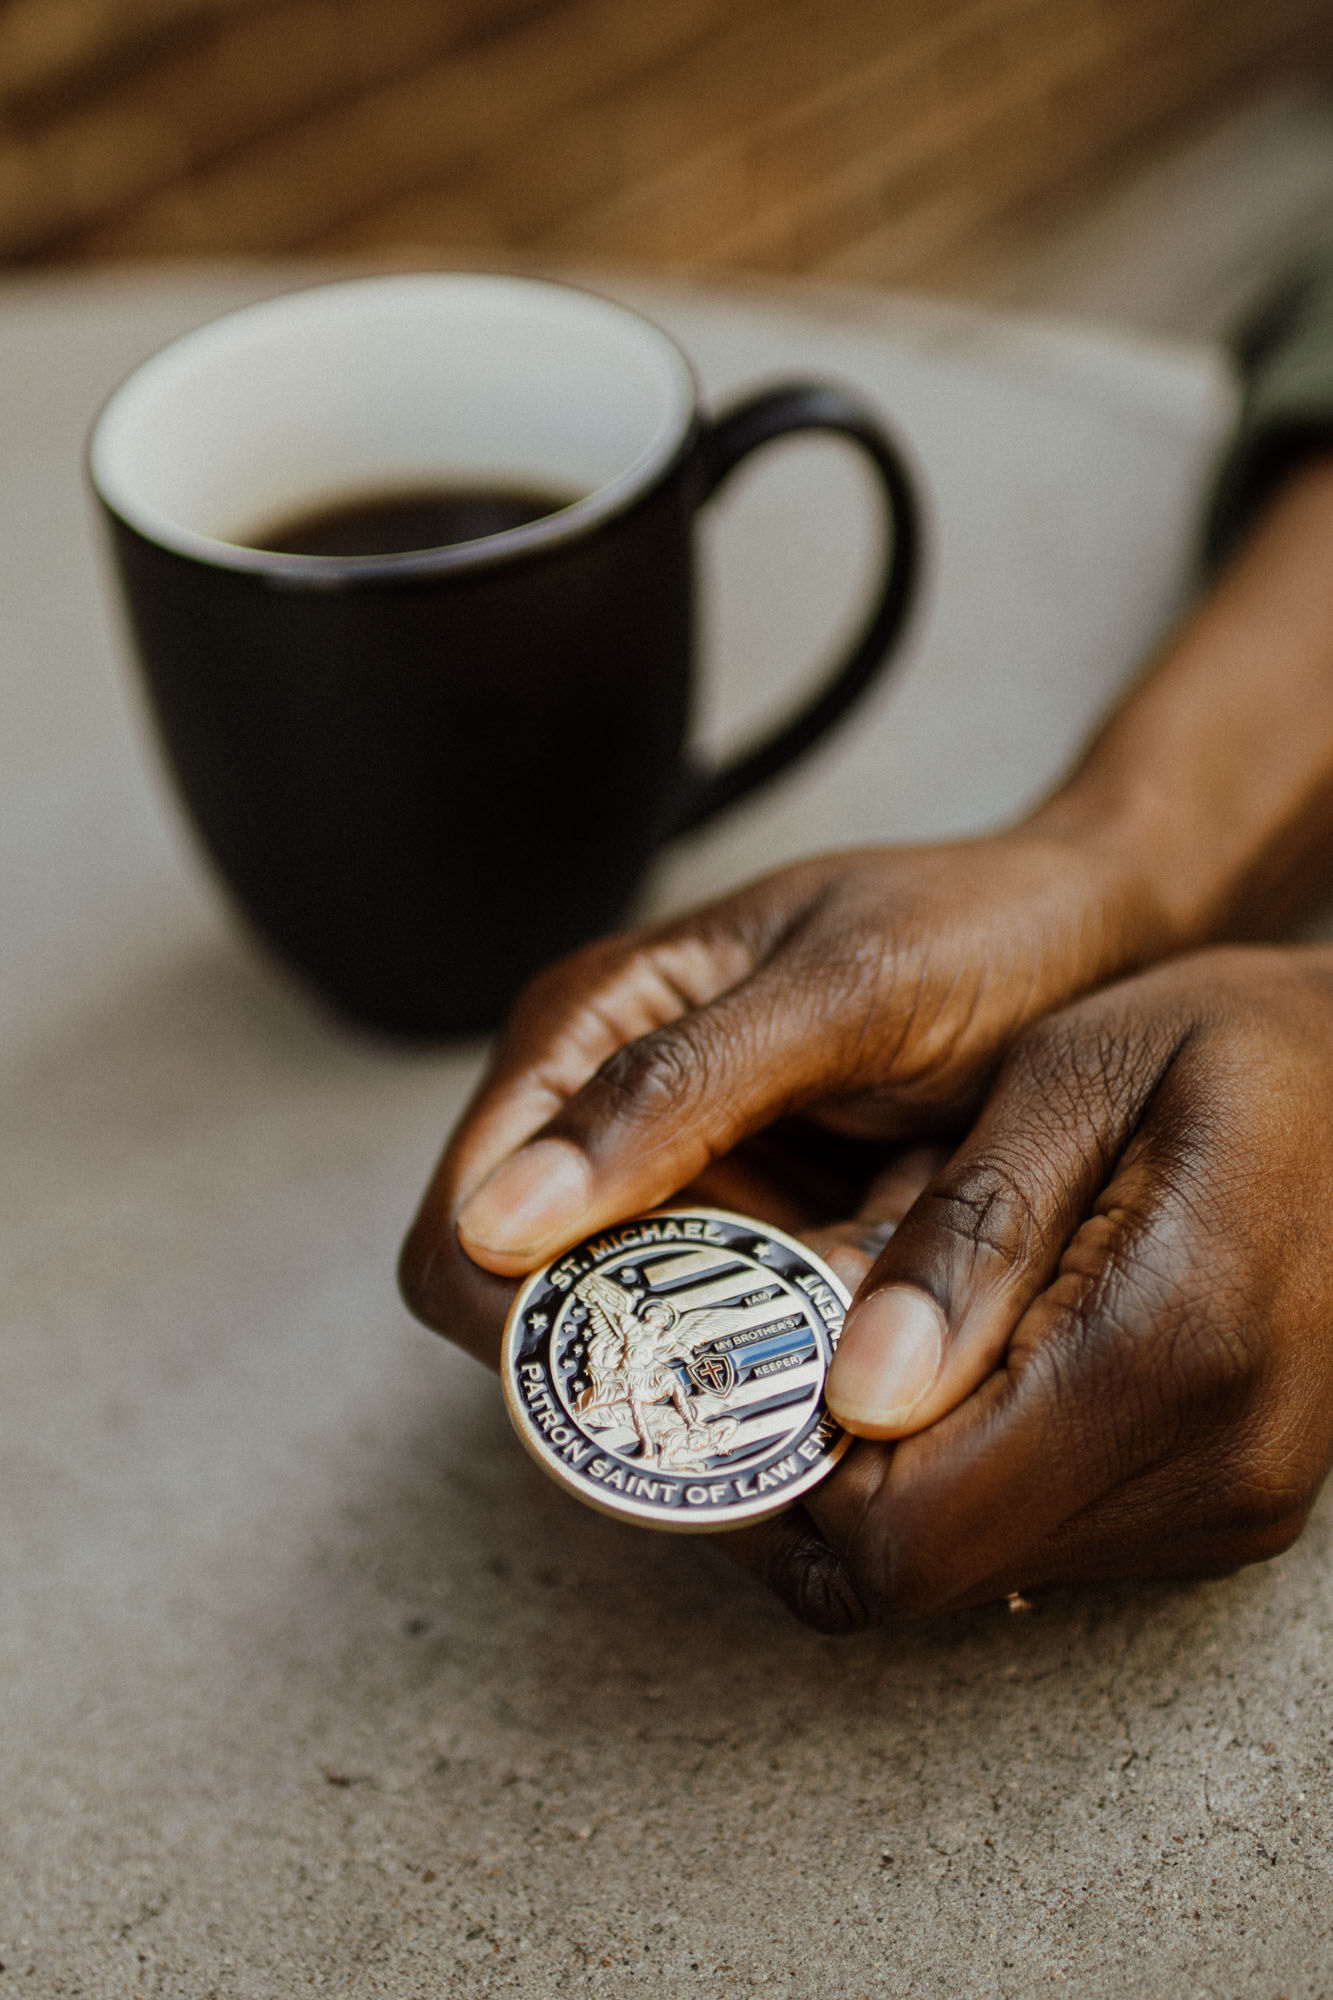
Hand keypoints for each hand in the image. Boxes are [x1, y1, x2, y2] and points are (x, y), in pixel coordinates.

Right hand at [400, 825, 1170, 1335]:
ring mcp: (693, 1187)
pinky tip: (892, 1310)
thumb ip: (677, 1090)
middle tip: (783, 1370)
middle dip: (651, 1361)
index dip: (523, 1326)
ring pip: (658, 1341)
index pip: (463, 1230)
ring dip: (745, 1361)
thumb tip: (502, 1220)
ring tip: (866, 1313)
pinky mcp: (773, 1239)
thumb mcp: (842, 992)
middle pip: (547, 1310)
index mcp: (587, 1029)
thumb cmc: (982, 928)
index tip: (645, 1381)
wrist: (1108, 939)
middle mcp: (612, 1116)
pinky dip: (810, 1350)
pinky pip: (753, 1338)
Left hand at [768, 947, 1332, 1623]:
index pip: (904, 1530)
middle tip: (767, 1339)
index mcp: (1166, 1346)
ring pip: (971, 1563)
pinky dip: (963, 1463)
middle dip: (814, 1468)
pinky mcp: (1225, 1506)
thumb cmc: (1231, 1043)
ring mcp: (1228, 1503)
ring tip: (865, 1327)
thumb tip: (858, 1396)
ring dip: (885, 1466)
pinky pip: (1037, 1531)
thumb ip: (969, 1233)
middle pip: (920, 1567)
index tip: (722, 1368)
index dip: (779, 1472)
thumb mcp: (1077, 1074)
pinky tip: (952, 1352)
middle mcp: (1210, 1465)